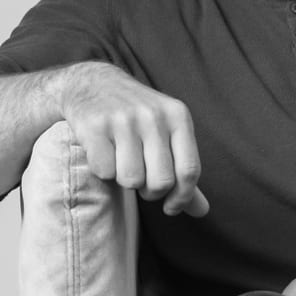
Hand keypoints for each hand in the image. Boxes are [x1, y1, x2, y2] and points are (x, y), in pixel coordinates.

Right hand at [46, 61, 208, 216]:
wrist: (93, 83)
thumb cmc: (136, 117)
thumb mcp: (167, 133)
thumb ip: (183, 171)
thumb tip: (202, 211)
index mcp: (178, 115)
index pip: (189, 170)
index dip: (182, 197)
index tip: (170, 206)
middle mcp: (153, 115)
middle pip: (161, 182)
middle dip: (150, 190)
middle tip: (141, 177)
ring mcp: (124, 119)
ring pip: (131, 180)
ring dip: (125, 180)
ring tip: (121, 160)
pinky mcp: (95, 126)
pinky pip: (105, 171)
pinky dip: (103, 170)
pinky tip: (103, 151)